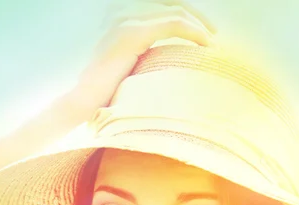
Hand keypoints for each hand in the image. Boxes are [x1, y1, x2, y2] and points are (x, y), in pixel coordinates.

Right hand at [76, 0, 216, 109]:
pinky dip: (194, 32)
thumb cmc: (106, 89)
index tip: (204, 29)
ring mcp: (125, 17)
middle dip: (196, 15)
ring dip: (198, 25)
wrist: (84, 100)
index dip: (186, 11)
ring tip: (212, 42)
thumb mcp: (128, 59)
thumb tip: (169, 51)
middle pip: (171, 1)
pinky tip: (205, 44)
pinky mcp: (132, 32)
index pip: (162, 1)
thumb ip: (144, 45)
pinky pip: (173, 24)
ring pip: (175, 11)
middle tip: (213, 34)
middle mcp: (121, 7)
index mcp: (119, 10)